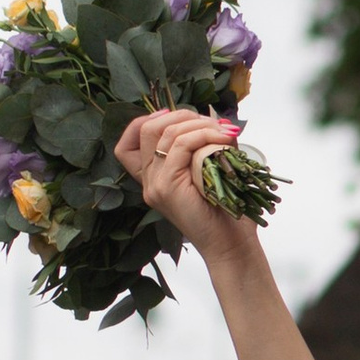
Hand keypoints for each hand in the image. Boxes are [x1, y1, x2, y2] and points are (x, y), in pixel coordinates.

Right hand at [117, 105, 244, 251]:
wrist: (231, 245)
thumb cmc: (226, 211)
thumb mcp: (210, 172)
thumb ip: (204, 147)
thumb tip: (216, 119)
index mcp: (154, 178)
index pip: (128, 143)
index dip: (148, 120)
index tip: (179, 116)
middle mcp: (148, 181)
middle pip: (146, 129)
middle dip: (181, 115)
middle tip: (212, 122)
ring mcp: (155, 185)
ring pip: (164, 133)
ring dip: (197, 123)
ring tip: (223, 131)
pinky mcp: (167, 187)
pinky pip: (179, 146)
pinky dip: (202, 135)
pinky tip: (222, 139)